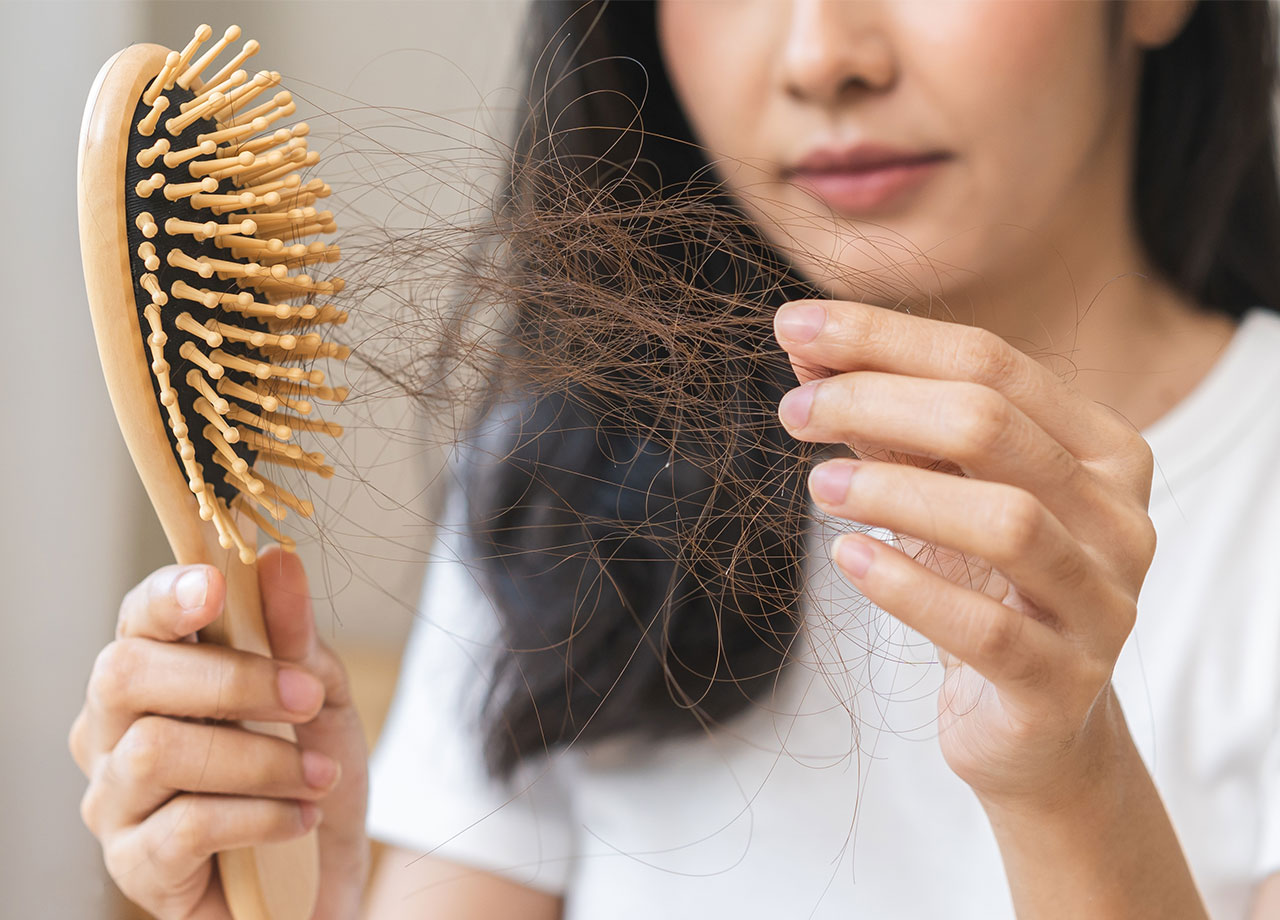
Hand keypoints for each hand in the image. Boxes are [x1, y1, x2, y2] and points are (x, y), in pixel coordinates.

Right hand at [69, 548, 370, 919]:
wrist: (326, 867)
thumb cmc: (309, 767)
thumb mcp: (320, 694)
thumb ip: (295, 635)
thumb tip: (277, 559)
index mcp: (155, 673)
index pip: (135, 618)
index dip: (167, 596)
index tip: (216, 585)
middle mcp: (114, 730)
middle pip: (125, 674)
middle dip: (230, 679)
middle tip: (308, 698)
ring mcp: (114, 799)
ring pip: (157, 751)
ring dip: (260, 758)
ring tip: (319, 774)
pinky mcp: (134, 865)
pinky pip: (185, 827)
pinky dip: (260, 816)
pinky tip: (300, 818)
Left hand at [773, 300, 1157, 808]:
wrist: (1030, 720)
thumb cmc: (981, 583)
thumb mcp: (939, 491)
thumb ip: (887, 423)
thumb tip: (804, 343)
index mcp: (1101, 449)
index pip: (993, 362)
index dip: (886, 339)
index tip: (794, 324)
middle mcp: (1120, 518)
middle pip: (994, 427)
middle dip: (878, 403)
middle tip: (793, 410)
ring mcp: (1102, 604)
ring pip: (1004, 523)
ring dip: (893, 491)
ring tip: (815, 486)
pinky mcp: (1064, 684)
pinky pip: (987, 627)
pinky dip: (907, 586)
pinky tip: (847, 558)